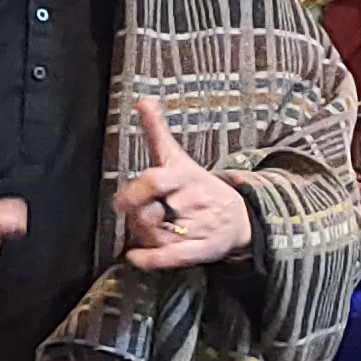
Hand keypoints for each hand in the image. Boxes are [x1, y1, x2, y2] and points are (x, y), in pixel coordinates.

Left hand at [117, 95, 250, 269]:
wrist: (240, 217)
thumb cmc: (199, 186)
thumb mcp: (179, 157)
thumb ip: (158, 132)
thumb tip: (142, 101)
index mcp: (185, 176)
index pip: (156, 181)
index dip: (134, 192)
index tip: (119, 201)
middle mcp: (191, 201)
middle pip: (149, 214)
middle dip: (137, 217)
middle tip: (136, 213)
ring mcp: (196, 228)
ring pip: (154, 237)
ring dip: (142, 236)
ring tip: (149, 227)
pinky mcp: (199, 251)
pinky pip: (170, 258)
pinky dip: (149, 259)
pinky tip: (134, 257)